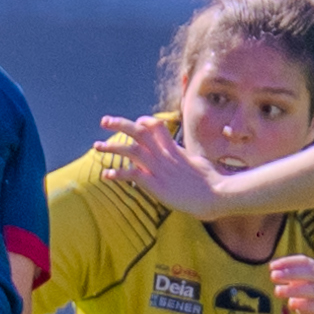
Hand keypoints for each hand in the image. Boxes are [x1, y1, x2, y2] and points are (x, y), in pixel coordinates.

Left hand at [94, 113, 223, 217]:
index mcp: (173, 148)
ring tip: (96, 146)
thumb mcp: (197, 162)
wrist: (217, 193)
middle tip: (104, 120)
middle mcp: (164, 154)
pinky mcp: (156, 184)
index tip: (134, 122)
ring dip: (111, 147)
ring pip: (130, 150)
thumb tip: (183, 157)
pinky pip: (132, 175)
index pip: (154, 126)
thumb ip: (185, 158)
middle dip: (120, 124)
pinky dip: (117, 174)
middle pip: (138, 131)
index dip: (142, 122)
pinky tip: (106, 175)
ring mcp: (159, 168)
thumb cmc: (211, 182)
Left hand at [270, 254, 313, 313]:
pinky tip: (293, 305)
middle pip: (310, 272)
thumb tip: (278, 280)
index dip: (288, 262)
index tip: (271, 266)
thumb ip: (295, 288)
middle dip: (290, 273)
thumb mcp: (307, 298)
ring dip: (295, 289)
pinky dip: (307, 305)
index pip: (306, 261)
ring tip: (278, 291)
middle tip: (273, 277)